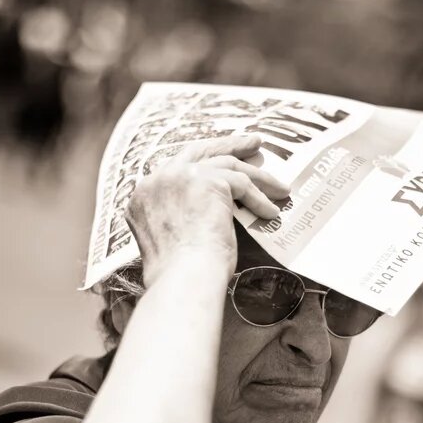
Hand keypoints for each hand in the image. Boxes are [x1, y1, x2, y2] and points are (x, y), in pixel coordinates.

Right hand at [126, 134, 288, 285]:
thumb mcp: (172, 238)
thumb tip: (211, 216)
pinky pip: (242, 184)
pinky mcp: (208, 181)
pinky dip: (260, 198)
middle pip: (199, 151)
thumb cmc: (178, 274)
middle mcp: (158, 180)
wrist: (182, 279)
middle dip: (229, 145)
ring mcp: (181, 176)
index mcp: (144, 195)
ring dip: (257, 175)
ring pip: (226, 165)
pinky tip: (272, 212)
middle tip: (253, 143)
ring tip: (278, 184)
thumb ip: (181, 219)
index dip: (203, 163)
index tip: (222, 163)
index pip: (177, 168)